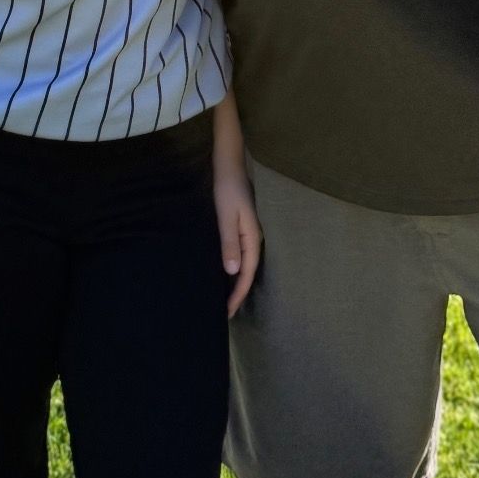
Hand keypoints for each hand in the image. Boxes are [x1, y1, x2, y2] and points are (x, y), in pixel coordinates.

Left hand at [214, 160, 261, 317]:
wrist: (229, 164)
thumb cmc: (227, 188)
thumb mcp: (226, 215)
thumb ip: (229, 243)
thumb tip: (232, 272)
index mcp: (252, 238)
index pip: (246, 274)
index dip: (238, 294)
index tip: (227, 312)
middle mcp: (253, 238)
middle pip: (248, 272)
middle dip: (238, 293)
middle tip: (225, 313)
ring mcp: (248, 233)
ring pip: (244, 264)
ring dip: (236, 282)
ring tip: (225, 299)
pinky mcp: (240, 228)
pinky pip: (239, 254)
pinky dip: (234, 268)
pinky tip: (225, 273)